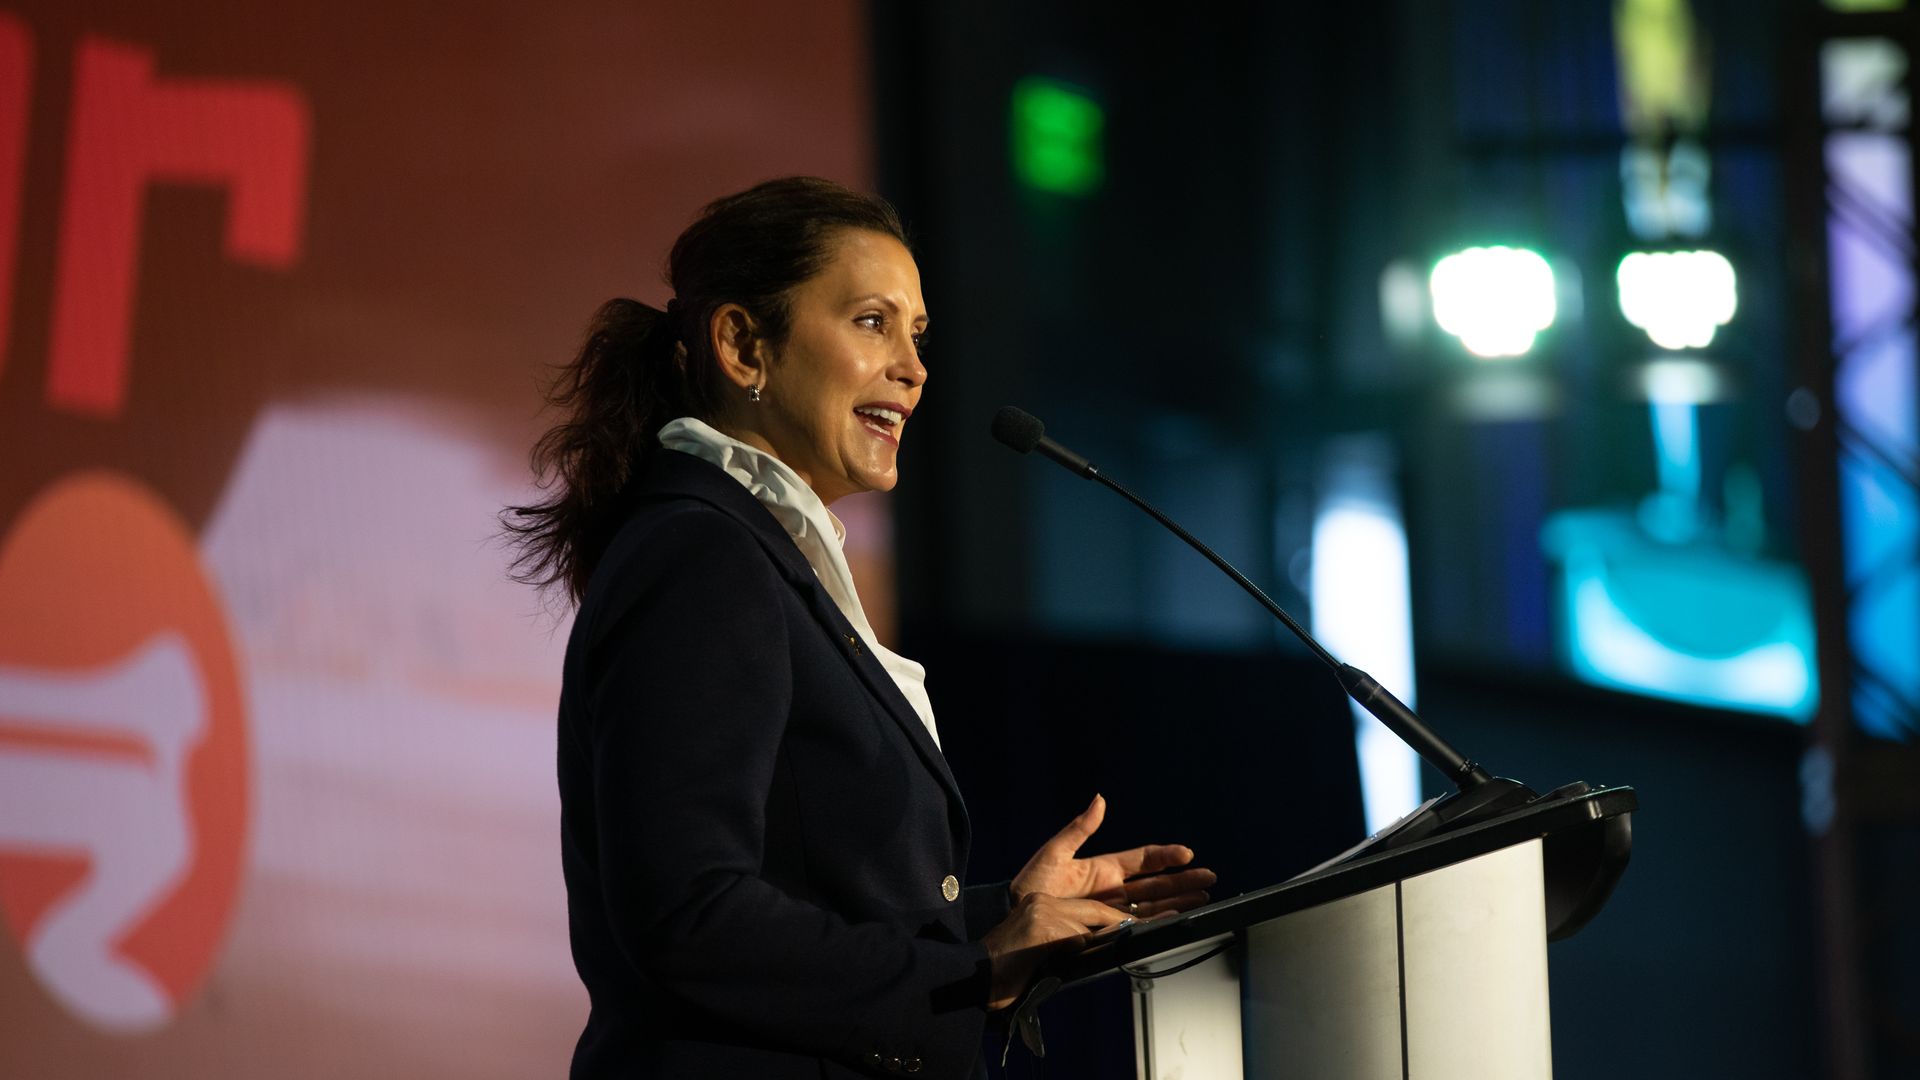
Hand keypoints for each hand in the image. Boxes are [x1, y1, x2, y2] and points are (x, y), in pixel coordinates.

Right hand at [980, 892, 1128, 1009]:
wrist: (972, 978)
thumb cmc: (1004, 972)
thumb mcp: (1040, 951)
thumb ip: (1065, 942)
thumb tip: (1097, 947)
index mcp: (1039, 905)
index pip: (1084, 908)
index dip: (1110, 919)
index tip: (1131, 927)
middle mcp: (1040, 902)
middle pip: (1092, 910)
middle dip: (1119, 923)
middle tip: (1141, 930)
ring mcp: (1040, 912)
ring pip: (1086, 926)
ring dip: (1101, 943)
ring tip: (1113, 951)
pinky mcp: (1041, 927)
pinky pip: (1075, 939)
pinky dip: (1084, 951)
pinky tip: (1080, 962)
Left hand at [1010, 794, 1214, 918]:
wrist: (1014, 916)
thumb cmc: (1030, 884)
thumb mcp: (1054, 852)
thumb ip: (1080, 829)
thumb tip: (1099, 799)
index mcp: (1102, 868)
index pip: (1142, 859)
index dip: (1165, 856)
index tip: (1187, 854)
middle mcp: (1112, 888)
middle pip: (1156, 883)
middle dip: (1182, 881)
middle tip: (1209, 878)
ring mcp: (1111, 909)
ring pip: (1153, 904)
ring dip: (1179, 901)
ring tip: (1204, 898)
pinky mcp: (1106, 929)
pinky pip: (1138, 925)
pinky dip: (1159, 922)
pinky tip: (1178, 918)